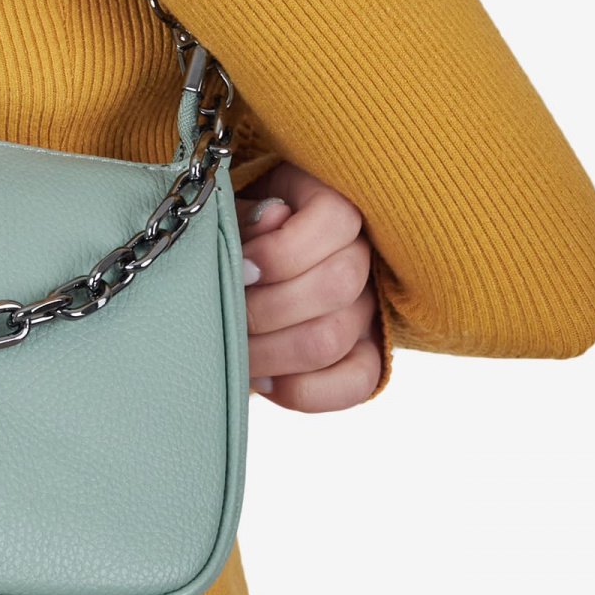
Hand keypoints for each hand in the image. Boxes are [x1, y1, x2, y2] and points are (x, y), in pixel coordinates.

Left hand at [237, 163, 381, 412]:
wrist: (239, 270)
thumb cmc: (234, 233)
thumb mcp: (233, 209)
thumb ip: (246, 215)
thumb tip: (272, 218)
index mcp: (333, 203)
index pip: (336, 220)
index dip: (282, 252)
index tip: (240, 268)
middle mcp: (362, 254)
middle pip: (337, 284)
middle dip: (266, 308)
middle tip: (226, 315)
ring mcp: (367, 307)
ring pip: (334, 337)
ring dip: (271, 352)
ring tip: (232, 350)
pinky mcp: (364, 352)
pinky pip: (357, 381)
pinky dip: (304, 390)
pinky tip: (264, 381)